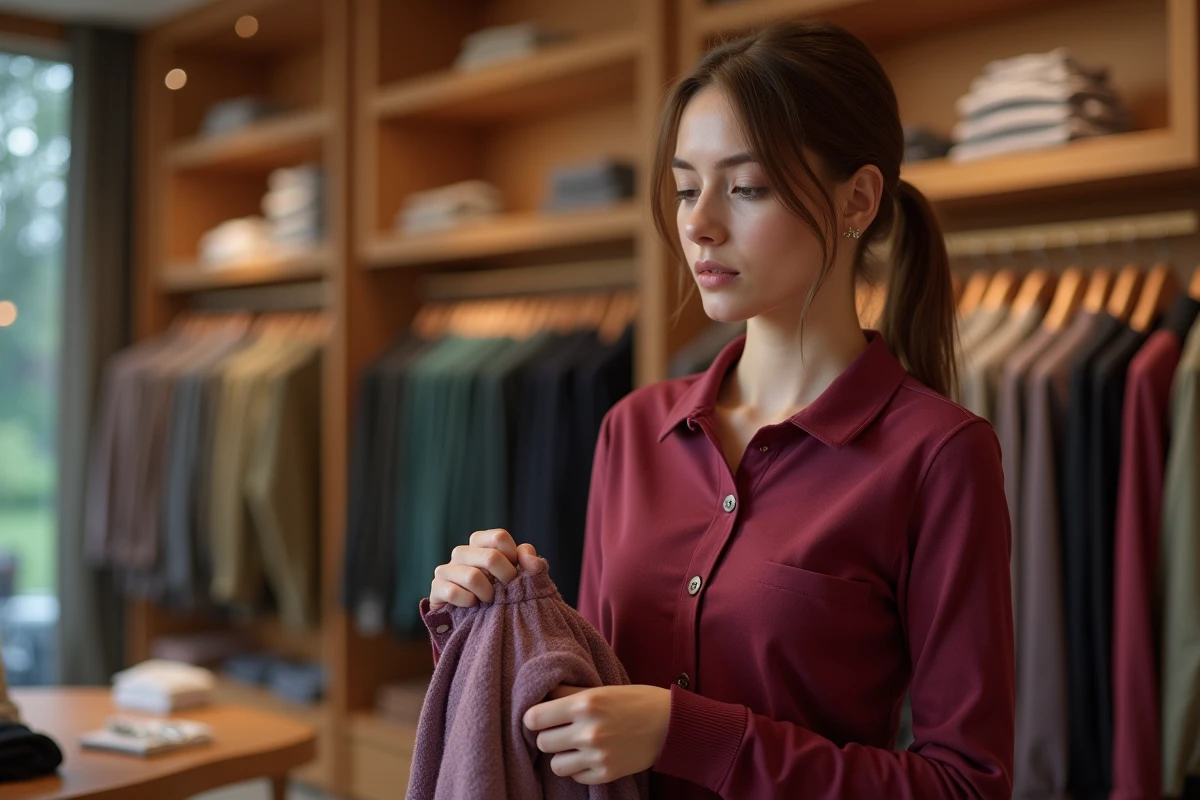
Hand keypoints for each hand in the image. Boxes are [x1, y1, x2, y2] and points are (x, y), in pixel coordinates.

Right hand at [428, 529, 539, 610]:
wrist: (475, 622)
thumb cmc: (499, 594)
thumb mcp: (519, 578)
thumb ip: (530, 564)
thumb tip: (528, 558)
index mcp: (480, 543)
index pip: (499, 537)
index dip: (513, 557)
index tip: (516, 573)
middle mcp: (462, 553)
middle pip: (490, 557)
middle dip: (505, 578)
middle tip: (508, 591)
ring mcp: (447, 569)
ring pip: (473, 576)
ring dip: (487, 593)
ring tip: (490, 601)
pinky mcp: (436, 588)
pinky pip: (453, 592)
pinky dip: (468, 601)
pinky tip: (472, 605)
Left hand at [524, 684, 670, 784]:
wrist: (670, 724)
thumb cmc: (635, 700)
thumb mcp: (602, 689)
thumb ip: (570, 693)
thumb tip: (541, 696)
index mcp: (585, 703)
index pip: (534, 718)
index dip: (535, 718)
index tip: (541, 717)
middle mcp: (588, 730)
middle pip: (542, 742)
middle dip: (549, 736)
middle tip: (562, 731)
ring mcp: (597, 755)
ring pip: (556, 765)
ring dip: (563, 756)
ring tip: (575, 746)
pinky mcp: (607, 773)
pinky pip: (576, 777)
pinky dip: (580, 769)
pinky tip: (592, 756)